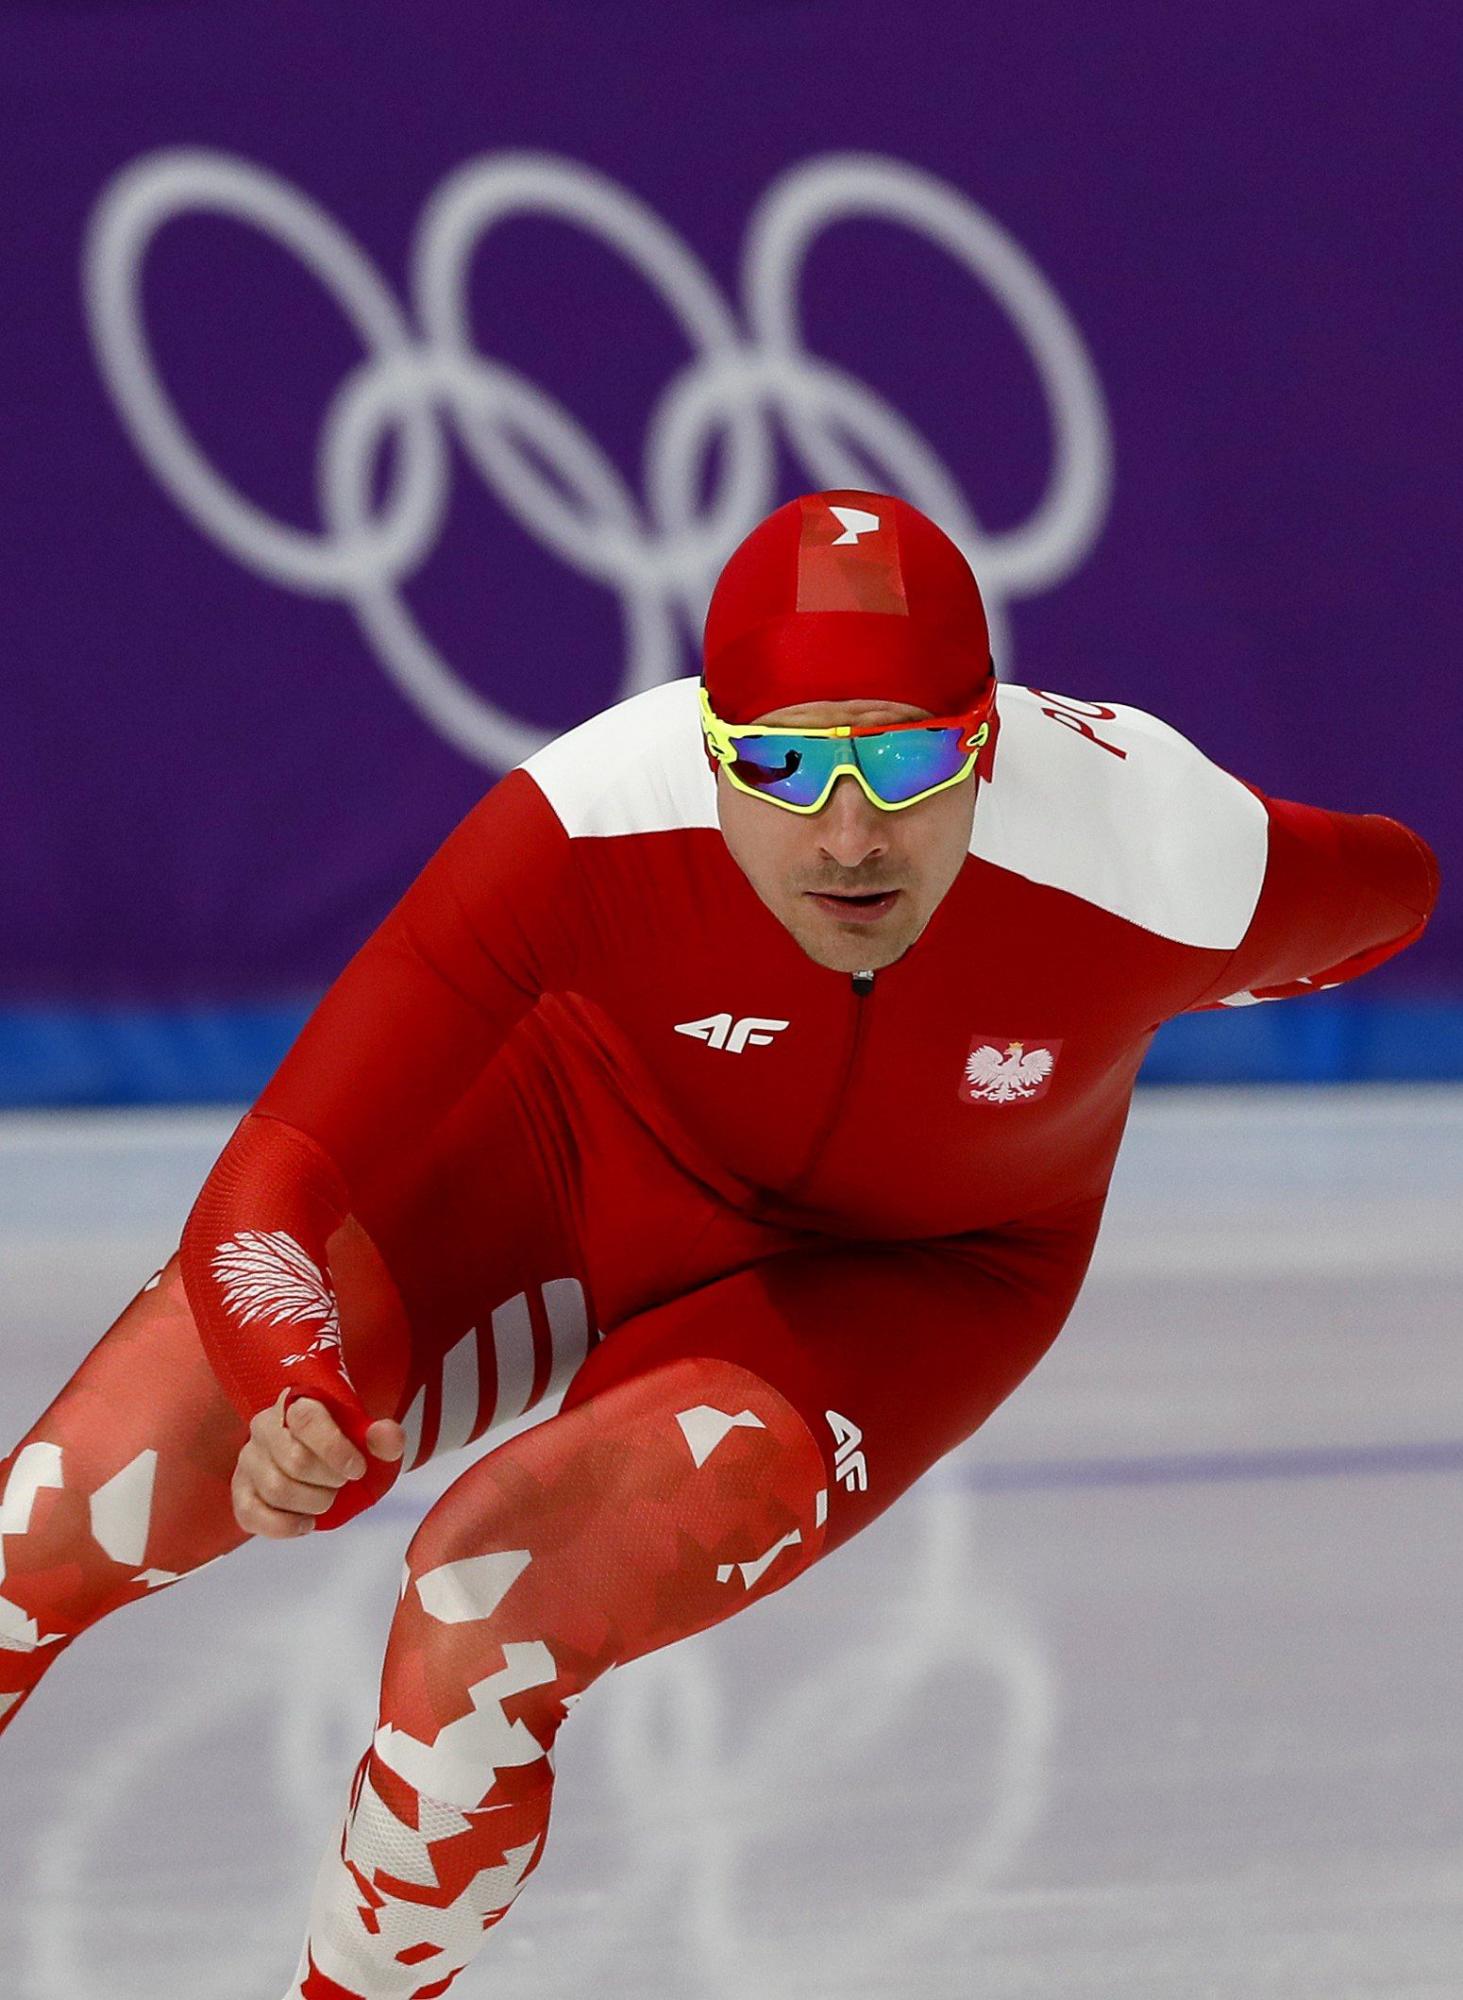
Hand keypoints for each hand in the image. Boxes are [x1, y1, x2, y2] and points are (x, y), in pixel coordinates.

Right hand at [232, 1390, 405, 1538]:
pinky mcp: (240, 1489)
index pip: (308, 1420)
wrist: (320, 1456)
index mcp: (297, 1402)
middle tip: (342, 1484)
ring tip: (327, 1500)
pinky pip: (250, 1514)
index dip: (336, 1449)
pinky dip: (283, 1526)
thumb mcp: (368, 1437)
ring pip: (276, 1489)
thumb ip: (383, 1436)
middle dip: (329, 1482)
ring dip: (311, 1504)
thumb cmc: (342, 1443)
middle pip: (295, 1461)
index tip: (358, 1469)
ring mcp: (249, 1458)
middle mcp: (265, 1425)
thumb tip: (386, 1438)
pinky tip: (305, 1523)